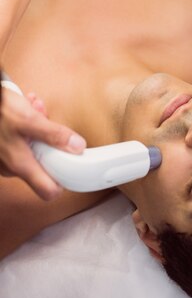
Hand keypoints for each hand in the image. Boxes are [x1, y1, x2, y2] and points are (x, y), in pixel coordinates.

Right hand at [0, 85, 85, 199]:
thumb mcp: (29, 120)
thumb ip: (54, 135)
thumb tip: (78, 147)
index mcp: (21, 166)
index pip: (48, 191)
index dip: (63, 180)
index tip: (72, 164)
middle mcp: (12, 168)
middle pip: (44, 163)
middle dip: (50, 140)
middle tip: (48, 120)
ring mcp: (5, 159)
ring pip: (32, 147)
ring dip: (38, 128)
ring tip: (34, 106)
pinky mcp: (2, 148)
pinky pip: (20, 141)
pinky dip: (26, 125)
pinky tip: (24, 106)